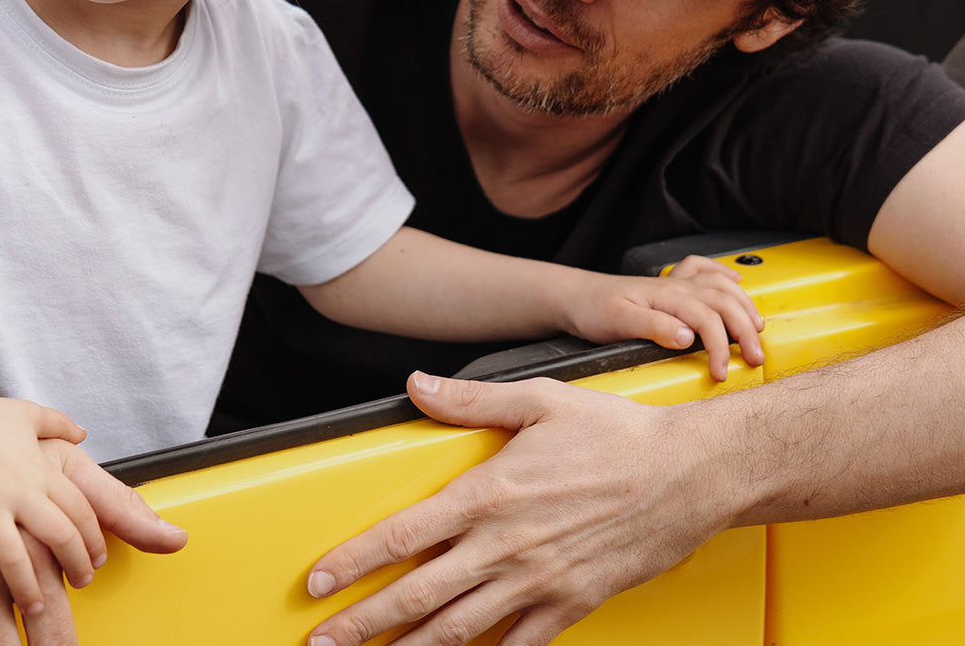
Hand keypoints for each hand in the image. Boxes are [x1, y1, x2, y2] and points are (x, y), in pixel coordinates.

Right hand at [0, 437, 187, 644]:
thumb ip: (59, 424)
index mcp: (38, 470)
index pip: (79, 510)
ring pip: (13, 557)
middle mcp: (15, 491)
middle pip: (58, 535)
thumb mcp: (28, 415)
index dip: (93, 537)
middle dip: (75, 563)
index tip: (98, 556)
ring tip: (36, 604)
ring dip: (27, 586)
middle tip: (83, 582)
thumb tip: (82, 432)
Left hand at [307, 371, 732, 645]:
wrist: (686, 475)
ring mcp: (538, 583)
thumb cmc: (616, 435)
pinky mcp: (570, 605)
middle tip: (322, 643)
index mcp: (490, 493)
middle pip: (417, 596)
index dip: (354, 562)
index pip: (404, 535)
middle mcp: (506, 546)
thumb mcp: (539, 400)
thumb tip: (418, 387)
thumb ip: (470, 400)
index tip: (320, 581)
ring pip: (458, 632)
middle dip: (363, 625)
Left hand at [560, 253, 763, 380]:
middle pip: (723, 302)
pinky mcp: (670, 285)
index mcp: (666, 296)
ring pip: (721, 286)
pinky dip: (723, 273)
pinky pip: (703, 270)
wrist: (575, 296)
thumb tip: (687, 337)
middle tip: (755, 358)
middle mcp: (675, 286)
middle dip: (745, 330)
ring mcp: (674, 283)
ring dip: (744, 305)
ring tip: (758, 328)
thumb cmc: (593, 310)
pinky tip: (735, 280)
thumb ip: (654, 327)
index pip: (707, 319)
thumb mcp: (619, 322)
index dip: (720, 347)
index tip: (722, 373)